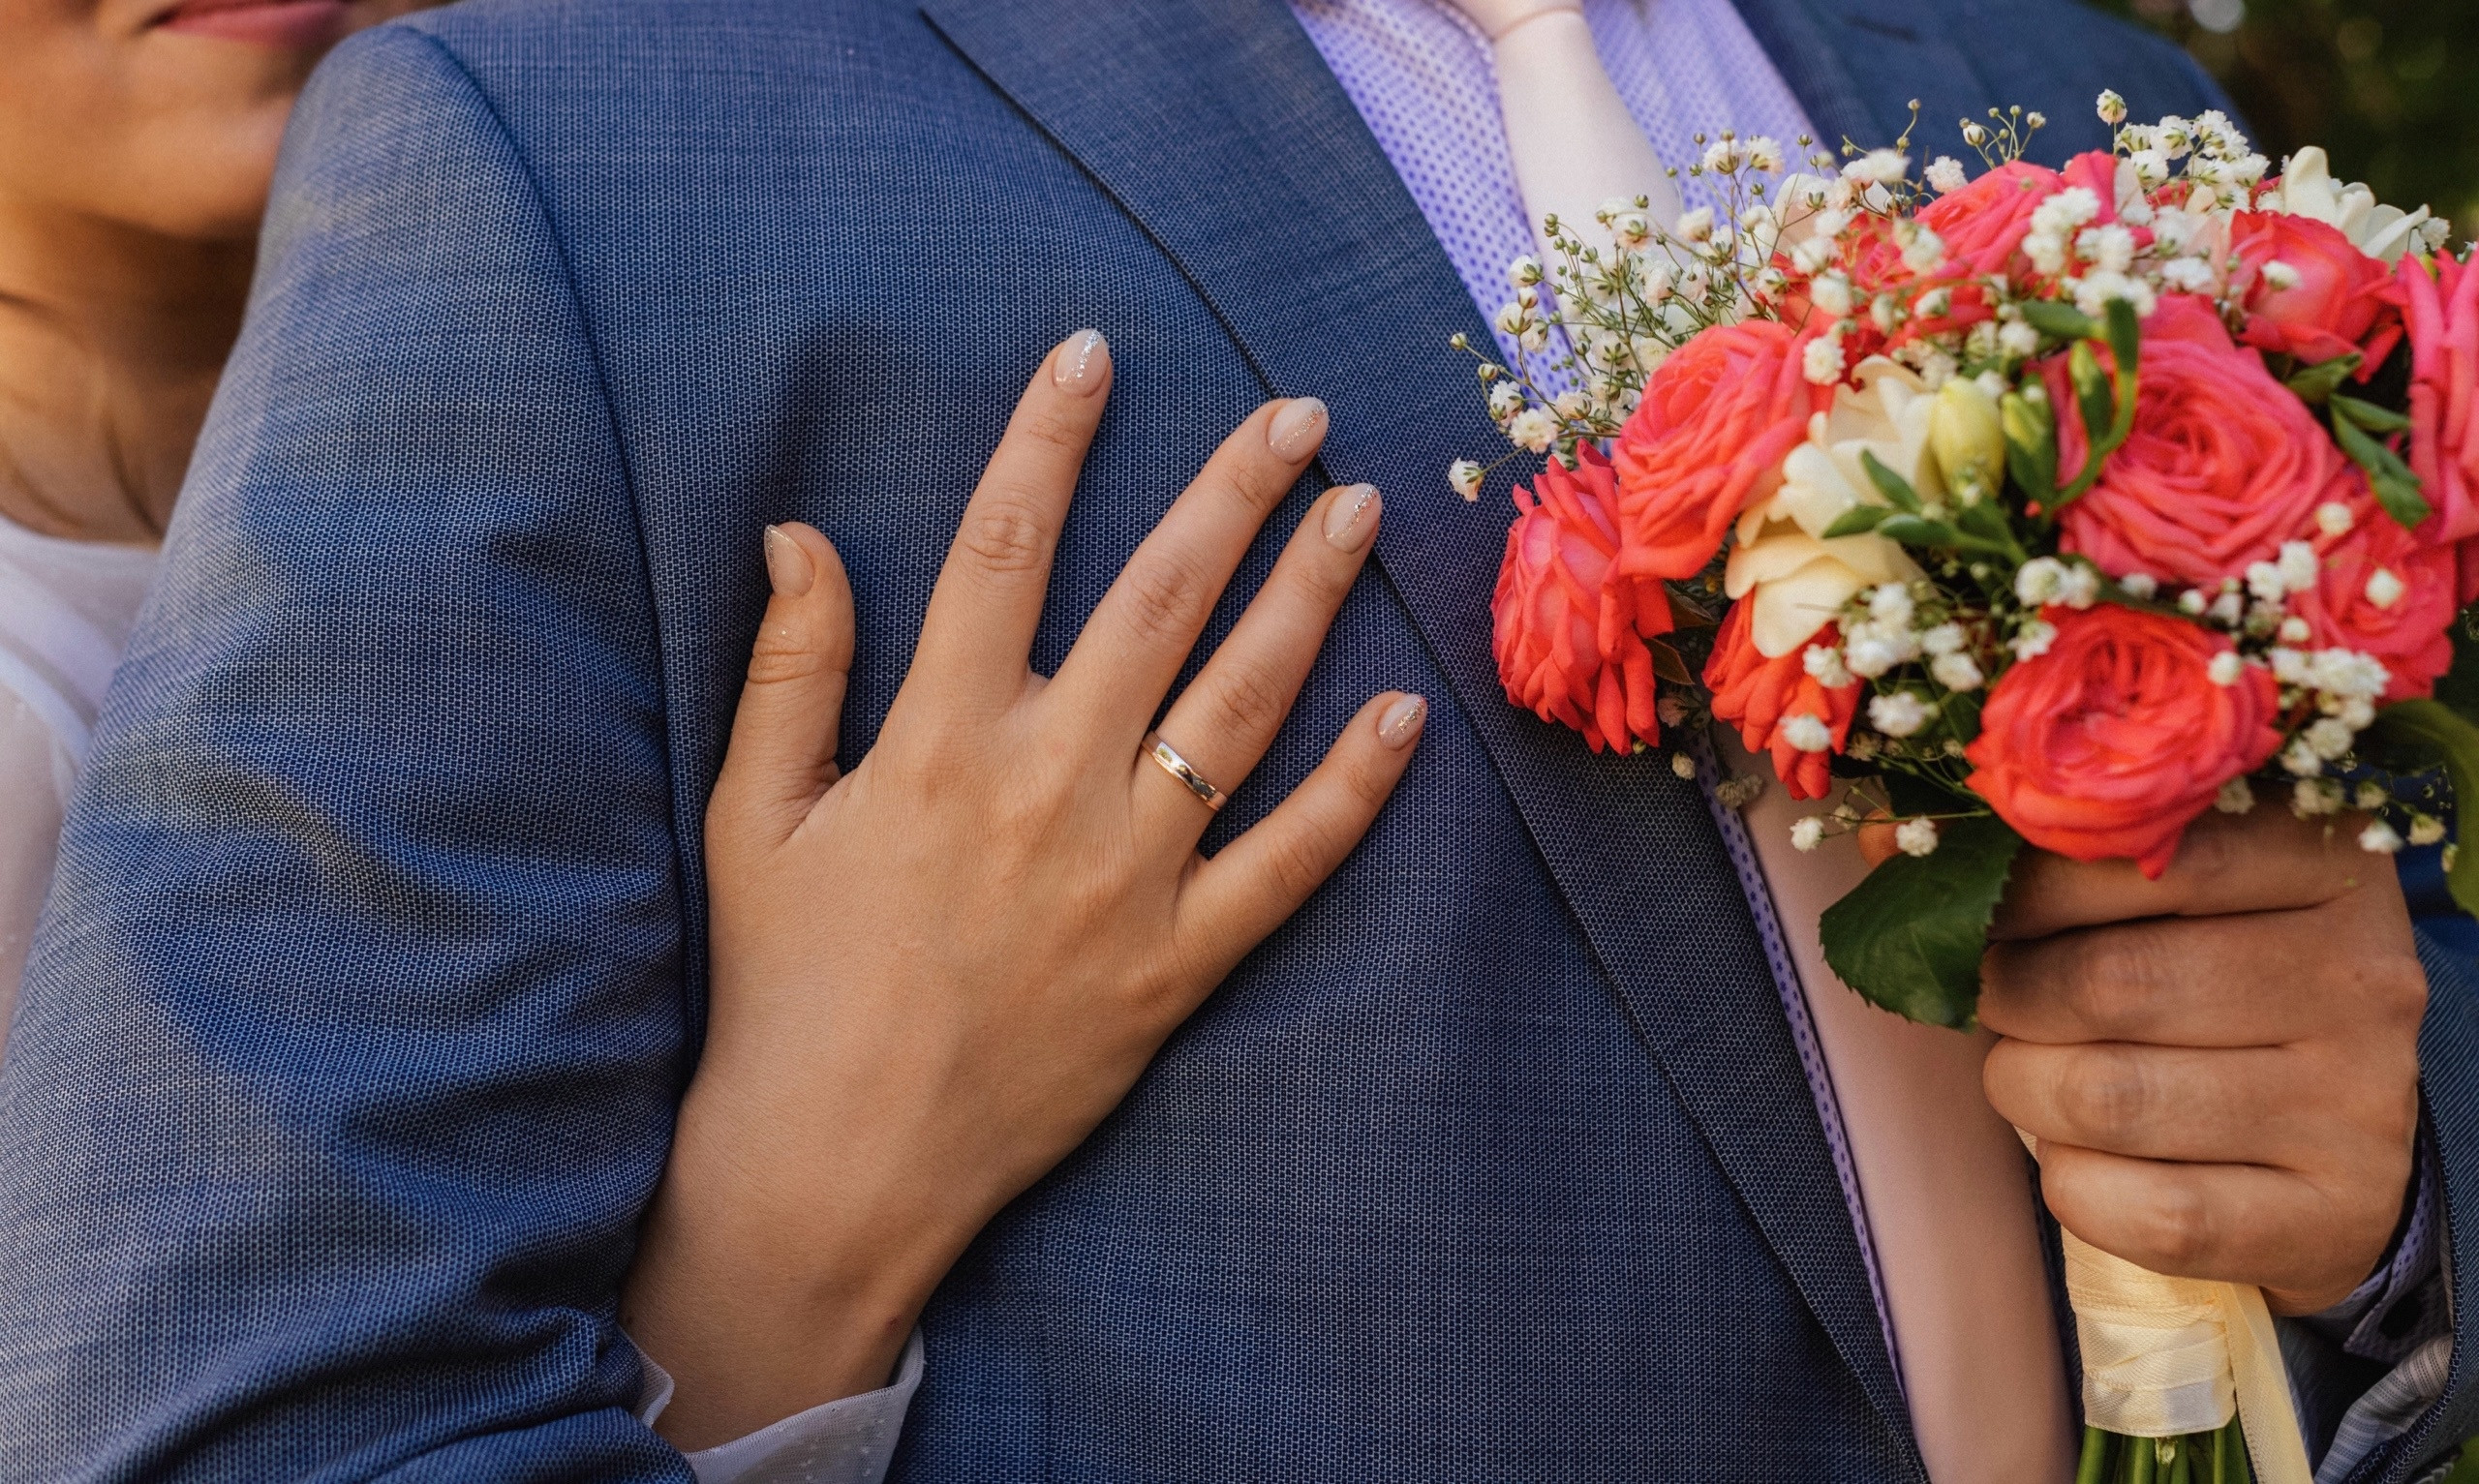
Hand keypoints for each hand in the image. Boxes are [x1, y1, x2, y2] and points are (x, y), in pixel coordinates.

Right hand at [618, 331, 1425, 1446]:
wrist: (836, 1164)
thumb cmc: (784, 984)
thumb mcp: (756, 815)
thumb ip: (789, 665)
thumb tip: (795, 527)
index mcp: (937, 737)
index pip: (999, 546)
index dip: (1048, 437)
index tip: (1094, 350)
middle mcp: (1045, 784)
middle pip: (1157, 601)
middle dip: (1233, 493)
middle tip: (1299, 412)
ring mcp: (1124, 876)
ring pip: (1241, 707)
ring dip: (1308, 600)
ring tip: (1358, 514)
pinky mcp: (1176, 962)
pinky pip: (1286, 864)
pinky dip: (1352, 792)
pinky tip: (1405, 716)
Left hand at [1973, 806, 2425, 1313]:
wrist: (2330, 1147)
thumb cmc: (2205, 984)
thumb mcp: (2154, 895)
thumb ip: (2033, 853)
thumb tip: (1889, 837)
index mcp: (2321, 862)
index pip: (2143, 853)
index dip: (2018, 886)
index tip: (1967, 907)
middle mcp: (2360, 977)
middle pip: (2105, 984)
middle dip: (2007, 998)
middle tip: (1999, 1001)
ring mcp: (2357, 1103)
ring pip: (2106, 1099)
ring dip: (2027, 1091)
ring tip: (2039, 1075)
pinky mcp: (2331, 1216)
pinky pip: (2147, 1214)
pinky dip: (2077, 1190)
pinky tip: (2086, 1161)